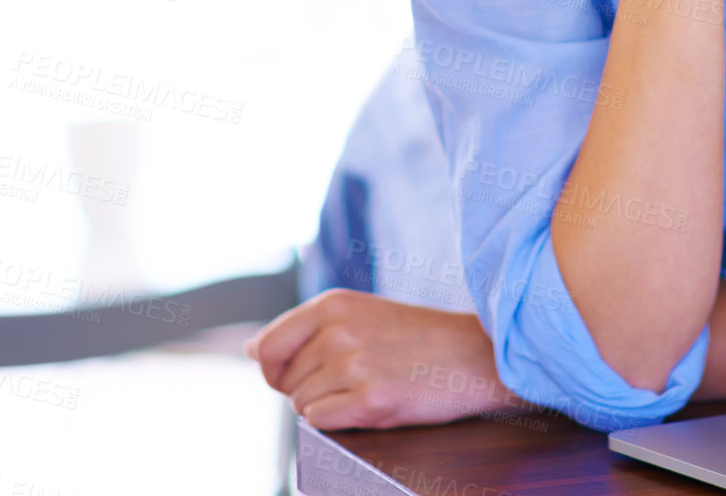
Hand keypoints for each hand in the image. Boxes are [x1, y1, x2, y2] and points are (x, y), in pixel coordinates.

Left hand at [246, 289, 521, 429]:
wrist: (474, 355)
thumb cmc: (416, 337)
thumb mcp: (360, 314)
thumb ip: (304, 329)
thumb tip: (252, 349)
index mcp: (333, 304)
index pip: (267, 346)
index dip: (273, 370)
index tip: (296, 374)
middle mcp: (338, 330)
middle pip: (283, 381)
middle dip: (306, 388)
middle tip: (350, 380)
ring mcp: (354, 365)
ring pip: (301, 404)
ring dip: (327, 405)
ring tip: (366, 388)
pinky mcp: (371, 400)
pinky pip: (321, 422)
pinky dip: (338, 422)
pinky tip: (369, 405)